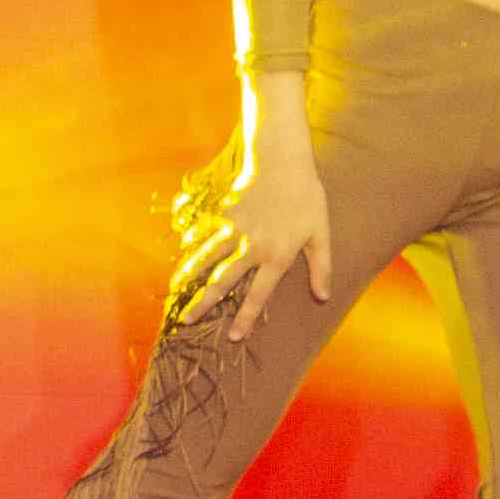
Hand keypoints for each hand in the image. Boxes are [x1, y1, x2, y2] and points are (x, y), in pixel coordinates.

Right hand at [169, 136, 334, 339]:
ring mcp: (235, 229)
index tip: (233, 337)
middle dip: (203, 303)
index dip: (245, 318)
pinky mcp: (225, 212)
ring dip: (190, 274)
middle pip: (222, 282)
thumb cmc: (307, 197)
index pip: (258, 295)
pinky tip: (185, 249)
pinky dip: (194, 241)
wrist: (282, 161)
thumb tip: (323, 297)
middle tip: (186, 320)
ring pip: (207, 256)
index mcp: (276, 257)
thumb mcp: (320, 233)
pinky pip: (206, 230)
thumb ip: (321, 266)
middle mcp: (251, 247)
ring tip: (176, 288)